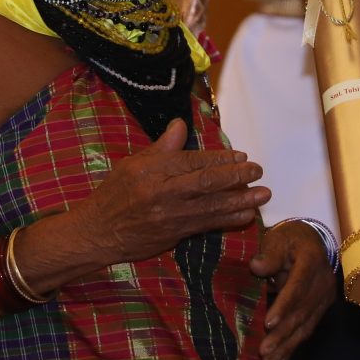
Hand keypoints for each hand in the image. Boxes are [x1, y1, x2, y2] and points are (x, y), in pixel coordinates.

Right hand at [64, 119, 270, 264]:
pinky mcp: (174, 235)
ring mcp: (169, 216)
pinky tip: (246, 215)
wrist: (97, 233)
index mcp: (150, 171)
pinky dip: (228, 220)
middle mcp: (162, 194)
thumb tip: (181, 124)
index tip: (241, 155)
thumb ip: (161, 147)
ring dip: (241, 200)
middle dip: (236, 176)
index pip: (192, 161)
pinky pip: (206, 225)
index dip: (220, 158)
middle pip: (206, 183)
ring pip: (211, 207)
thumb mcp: (132, 165)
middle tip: (257, 171)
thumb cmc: (115, 194)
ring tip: (263, 194)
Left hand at [249, 221, 336, 359]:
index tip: (268, 323)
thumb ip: (269, 254)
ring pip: (306, 325)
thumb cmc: (289, 239)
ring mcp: (324, 297)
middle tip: (264, 351)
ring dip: (287, 345)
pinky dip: (293, 346)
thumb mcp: (278, 238)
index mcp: (311, 260)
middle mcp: (323, 281)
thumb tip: (256, 267)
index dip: (284, 306)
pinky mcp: (321, 308)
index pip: (298, 286)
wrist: (312, 241)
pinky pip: (307, 329)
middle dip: (283, 333)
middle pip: (302, 311)